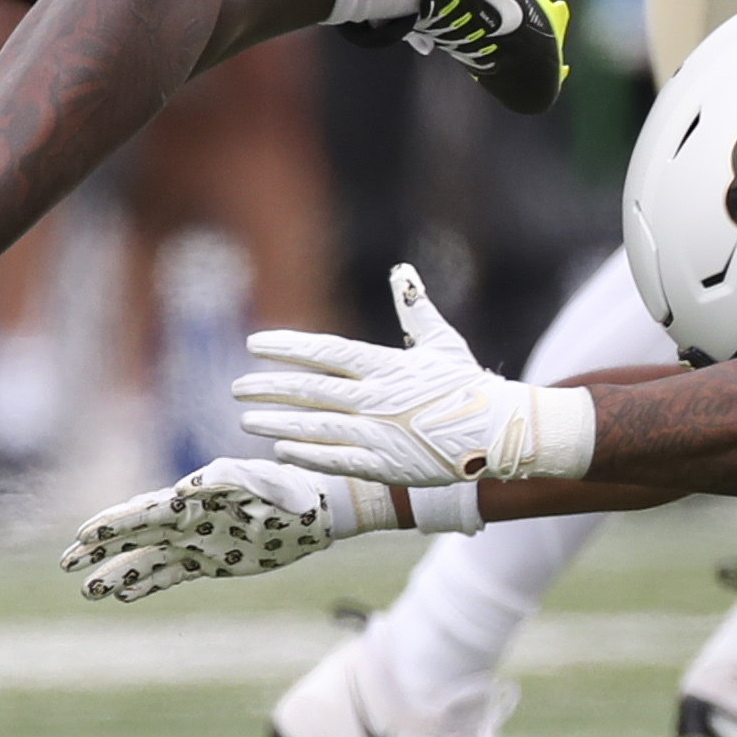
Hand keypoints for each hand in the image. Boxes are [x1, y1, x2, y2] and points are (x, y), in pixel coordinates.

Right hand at [62, 459, 358, 601]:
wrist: (315, 513)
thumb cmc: (290, 491)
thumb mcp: (263, 482)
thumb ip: (228, 480)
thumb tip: (187, 486)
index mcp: (194, 500)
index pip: (144, 512)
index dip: (114, 524)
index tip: (84, 534)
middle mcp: (188, 520)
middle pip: (135, 535)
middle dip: (100, 548)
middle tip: (66, 563)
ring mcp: (196, 542)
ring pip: (147, 559)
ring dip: (117, 573)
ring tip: (87, 591)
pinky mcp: (210, 561)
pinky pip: (171, 575)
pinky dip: (148, 585)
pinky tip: (124, 597)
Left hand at [235, 262, 597, 485]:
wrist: (499, 433)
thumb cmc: (468, 385)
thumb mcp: (443, 341)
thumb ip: (416, 307)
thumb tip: (402, 270)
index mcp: (388, 365)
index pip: (326, 352)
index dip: (287, 346)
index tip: (254, 344)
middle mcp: (377, 399)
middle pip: (311, 390)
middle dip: (270, 387)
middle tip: (237, 386)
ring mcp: (379, 434)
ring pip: (315, 426)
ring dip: (277, 422)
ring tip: (247, 418)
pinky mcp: (385, 466)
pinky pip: (336, 461)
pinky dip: (306, 455)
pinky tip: (280, 449)